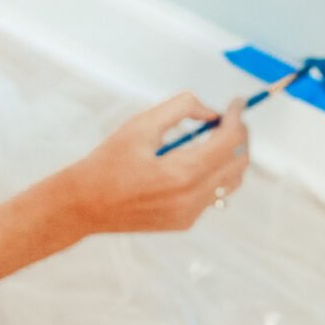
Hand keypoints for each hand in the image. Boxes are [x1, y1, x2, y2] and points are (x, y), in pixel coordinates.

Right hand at [53, 92, 250, 233]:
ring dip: (231, 156)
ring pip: (232, 182)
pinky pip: (214, 195)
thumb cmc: (107, 163)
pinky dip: (215, 174)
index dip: (238, 118)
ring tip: (218, 136)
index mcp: (183, 173)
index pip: (230, 141)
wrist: (84, 205)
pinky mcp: (184, 222)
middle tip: (230, 117)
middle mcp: (192, 198)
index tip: (237, 102)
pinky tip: (198, 160)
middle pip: (239, 163)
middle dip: (240, 135)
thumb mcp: (141, 125)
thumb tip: (211, 111)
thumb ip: (181, 108)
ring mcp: (190, 214)